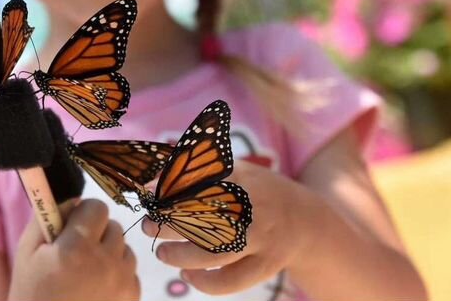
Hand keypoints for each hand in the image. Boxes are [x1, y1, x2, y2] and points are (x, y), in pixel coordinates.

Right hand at [9, 199, 139, 300]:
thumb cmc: (31, 295)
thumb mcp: (27, 253)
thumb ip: (49, 216)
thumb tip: (75, 198)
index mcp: (77, 247)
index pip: (97, 207)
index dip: (84, 215)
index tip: (72, 228)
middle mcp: (106, 261)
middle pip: (114, 226)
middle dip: (97, 234)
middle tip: (77, 254)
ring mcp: (123, 281)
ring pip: (125, 248)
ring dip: (110, 254)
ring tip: (87, 274)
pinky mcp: (133, 296)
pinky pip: (131, 271)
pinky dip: (118, 275)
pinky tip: (97, 289)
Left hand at [142, 160, 318, 295]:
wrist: (305, 220)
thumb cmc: (258, 193)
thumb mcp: (236, 171)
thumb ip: (199, 169)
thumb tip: (153, 172)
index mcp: (243, 176)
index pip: (200, 179)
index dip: (169, 185)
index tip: (146, 192)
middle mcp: (253, 205)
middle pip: (204, 214)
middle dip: (169, 222)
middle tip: (148, 225)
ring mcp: (262, 237)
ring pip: (216, 251)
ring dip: (182, 254)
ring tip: (162, 253)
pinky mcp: (267, 265)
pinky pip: (232, 280)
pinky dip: (205, 281)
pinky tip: (187, 274)